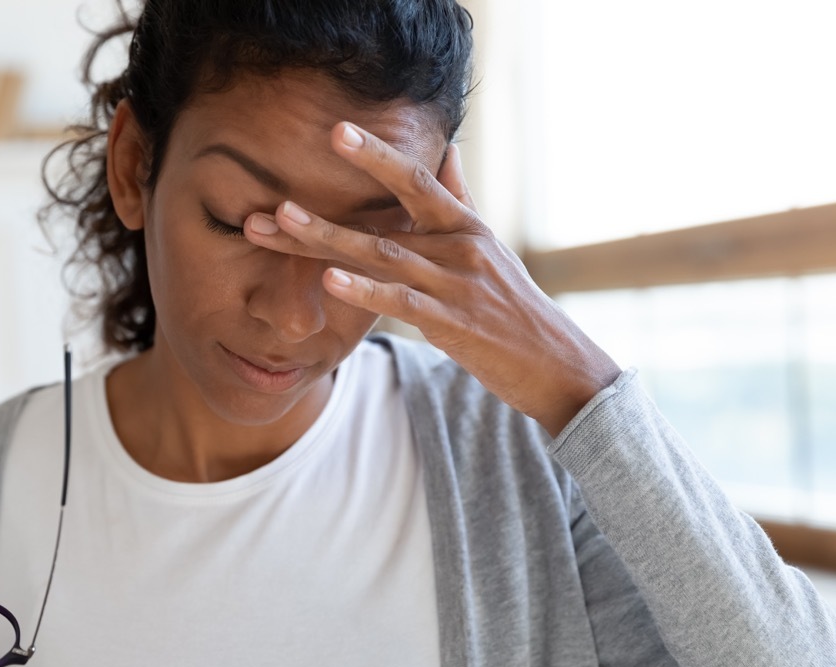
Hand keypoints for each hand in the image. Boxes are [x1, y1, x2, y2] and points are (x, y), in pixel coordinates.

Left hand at [244, 122, 620, 437]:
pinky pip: (401, 302)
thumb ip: (461, 199)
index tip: (336, 132)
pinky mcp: (453, 324)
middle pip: (386, 218)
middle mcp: (459, 247)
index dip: (376, 156)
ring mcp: (455, 285)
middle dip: (329, 206)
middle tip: (279, 191)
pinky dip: (365, 290)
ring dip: (328, 240)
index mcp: (464, 226)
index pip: (416, 180)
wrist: (556, 365)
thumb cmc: (514, 307)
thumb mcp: (490, 247)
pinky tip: (329, 281)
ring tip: (282, 222)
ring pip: (383, 255)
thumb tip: (448, 150)